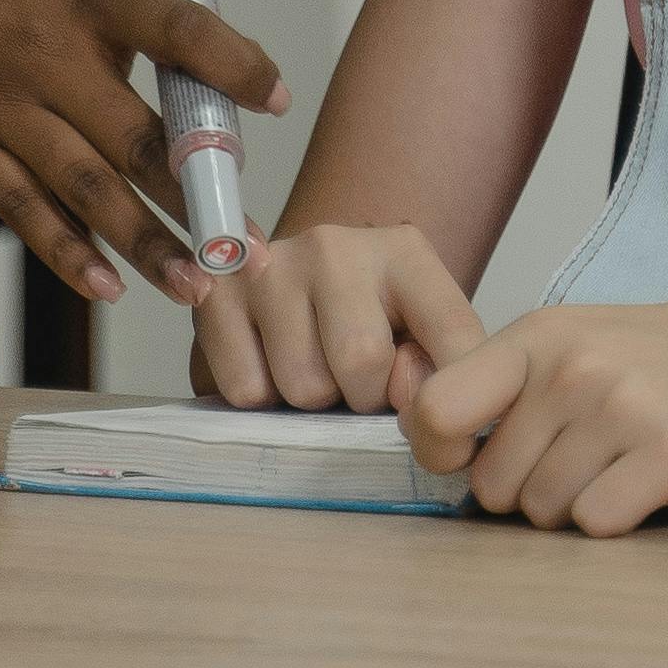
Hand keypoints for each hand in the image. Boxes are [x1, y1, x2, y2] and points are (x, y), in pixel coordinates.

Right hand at [0, 0, 285, 319]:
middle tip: (247, 251)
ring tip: (195, 288)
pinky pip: (20, 204)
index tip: (277, 98)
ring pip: (85, 189)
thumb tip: (201, 58)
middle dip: (199, 200)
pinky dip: (64, 251)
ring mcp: (0, 101)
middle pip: (137, 140)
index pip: (177, 30)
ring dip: (144, 246)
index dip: (232, 64)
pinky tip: (107, 287)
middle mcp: (48, 51)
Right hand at [193, 215, 479, 409]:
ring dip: (313, 401)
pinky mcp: (216, 294)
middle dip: (363, 398)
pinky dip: (262, 398)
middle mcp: (334, 245)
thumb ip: (438, 370)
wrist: (295, 287)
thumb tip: (413, 406)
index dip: (444, 397)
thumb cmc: (368, 320)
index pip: (452, 333)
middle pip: (362, 363)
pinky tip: (271, 362)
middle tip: (356, 382)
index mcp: (404, 252)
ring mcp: (270, 266)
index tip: (431, 421)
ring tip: (314, 366)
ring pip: (303, 388)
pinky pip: (247, 391)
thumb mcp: (422, 335)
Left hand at [400, 295, 667, 534]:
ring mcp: (626, 408)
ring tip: (625, 466)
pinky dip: (621, 519)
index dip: (443, 452)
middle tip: (588, 461)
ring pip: (544, 513)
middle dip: (528, 493)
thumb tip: (423, 428)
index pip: (437, 410)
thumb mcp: (585, 342)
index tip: (475, 458)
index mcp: (541, 335)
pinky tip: (656, 483)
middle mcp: (576, 367)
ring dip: (577, 508)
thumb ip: (506, 382)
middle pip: (493, 486)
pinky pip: (599, 525)